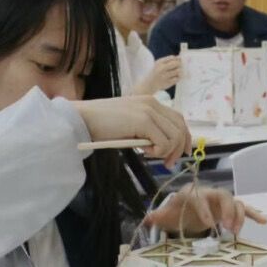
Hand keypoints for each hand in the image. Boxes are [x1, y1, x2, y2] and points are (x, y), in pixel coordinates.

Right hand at [71, 95, 190, 166]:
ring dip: (166, 151)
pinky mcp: (144, 121)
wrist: (82, 119)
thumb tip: (165, 147)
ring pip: (174, 137)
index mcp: (150, 102)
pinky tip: (143, 150)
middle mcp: (152, 103)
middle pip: (180, 128)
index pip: (178, 119)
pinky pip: (164, 143)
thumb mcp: (130, 125)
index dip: (184, 137)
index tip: (183, 152)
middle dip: (178, 149)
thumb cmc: (102, 125)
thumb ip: (148, 129)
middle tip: (168, 163)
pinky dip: (157, 151)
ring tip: (148, 153)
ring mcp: (149, 111)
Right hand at [134, 55, 180, 94]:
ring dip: (179, 71)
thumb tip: (180, 58)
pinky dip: (178, 77)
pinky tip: (174, 77)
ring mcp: (164, 76)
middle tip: (178, 67)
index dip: (177, 59)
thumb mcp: (159, 64)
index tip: (177, 61)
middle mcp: (161, 69)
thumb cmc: (156, 72)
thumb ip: (168, 60)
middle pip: (177, 64)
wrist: (149, 84)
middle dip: (179, 65)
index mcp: (159, 62)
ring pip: (178, 71)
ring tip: (176, 72)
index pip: (172, 58)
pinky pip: (177, 78)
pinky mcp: (167, 83)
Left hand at [143, 184, 266, 235]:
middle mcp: (211, 194)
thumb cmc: (179, 209)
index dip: (205, 209)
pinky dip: (254, 214)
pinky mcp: (231, 209)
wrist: (188, 206)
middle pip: (223, 195)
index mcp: (194, 193)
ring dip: (239, 216)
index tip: (209, 225)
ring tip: (236, 232)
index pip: (200, 198)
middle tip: (227, 227)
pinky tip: (264, 221)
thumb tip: (147, 219)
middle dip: (227, 210)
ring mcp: (222, 201)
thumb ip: (159, 216)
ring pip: (235, 202)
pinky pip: (245, 209)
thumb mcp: (168, 213)